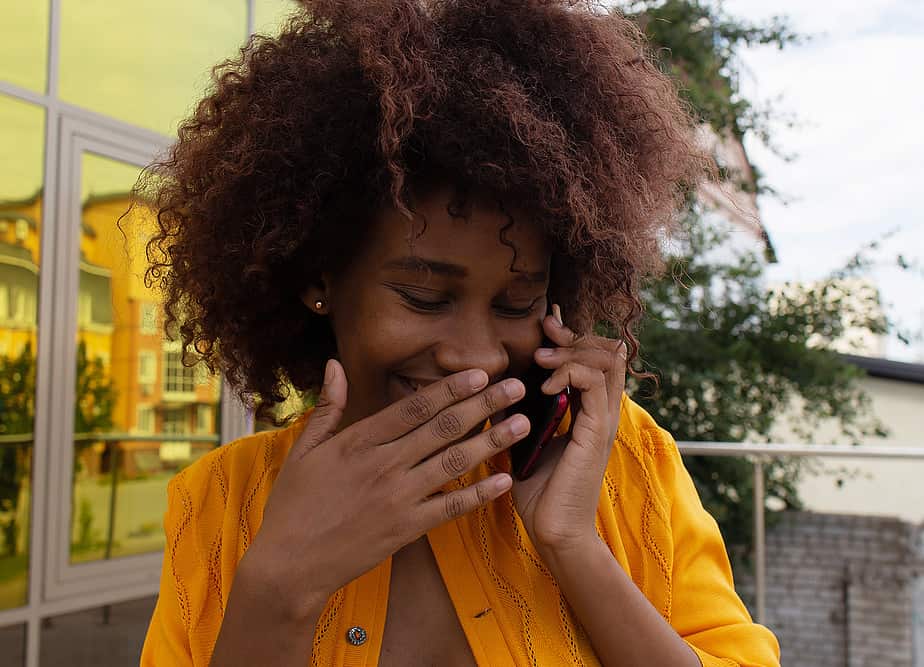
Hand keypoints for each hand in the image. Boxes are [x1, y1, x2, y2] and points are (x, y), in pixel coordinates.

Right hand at [242, 360, 528, 620]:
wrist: (289, 565)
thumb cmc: (293, 505)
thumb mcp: (304, 451)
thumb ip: (327, 407)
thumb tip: (334, 365)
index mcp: (359, 441)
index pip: (414, 406)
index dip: (451, 388)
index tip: (480, 373)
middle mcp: (384, 464)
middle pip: (444, 427)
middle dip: (484, 404)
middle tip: (517, 387)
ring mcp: (398, 497)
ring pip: (455, 461)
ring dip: (493, 441)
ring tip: (522, 424)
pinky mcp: (407, 529)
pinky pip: (451, 507)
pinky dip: (479, 493)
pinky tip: (505, 479)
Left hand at [512, 304, 625, 556]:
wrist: (553, 532)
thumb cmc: (538, 491)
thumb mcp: (522, 440)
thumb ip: (516, 413)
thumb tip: (494, 387)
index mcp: (587, 411)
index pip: (594, 357)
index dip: (572, 336)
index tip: (546, 324)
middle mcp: (600, 412)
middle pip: (606, 351)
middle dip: (574, 334)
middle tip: (546, 330)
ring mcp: (601, 422)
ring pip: (605, 362)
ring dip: (570, 352)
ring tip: (541, 359)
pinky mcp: (595, 435)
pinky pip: (595, 388)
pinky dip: (571, 375)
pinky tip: (544, 387)